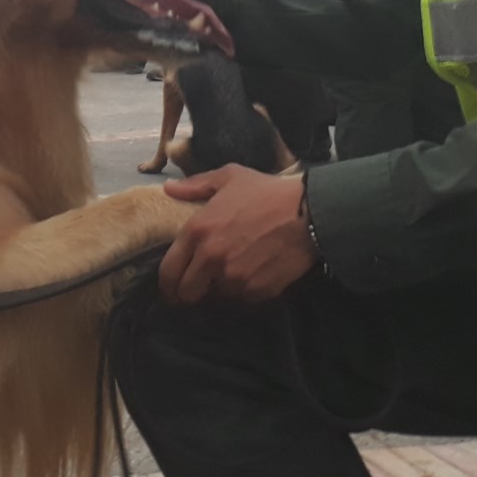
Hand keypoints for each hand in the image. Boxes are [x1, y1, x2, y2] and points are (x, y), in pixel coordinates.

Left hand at [158, 167, 315, 304]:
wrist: (309, 213)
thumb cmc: (267, 192)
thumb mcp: (229, 177)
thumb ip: (195, 185)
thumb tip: (168, 189)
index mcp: (197, 231)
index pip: (169, 272)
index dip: (167, 285)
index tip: (171, 290)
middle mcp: (211, 258)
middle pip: (187, 293)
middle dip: (191, 292)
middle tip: (200, 287)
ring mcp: (234, 278)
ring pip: (217, 296)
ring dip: (221, 289)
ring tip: (235, 271)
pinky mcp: (257, 291)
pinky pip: (243, 298)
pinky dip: (246, 290)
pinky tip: (255, 272)